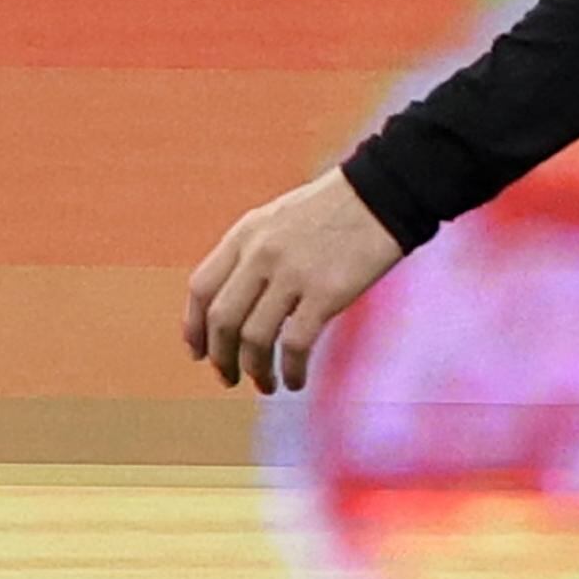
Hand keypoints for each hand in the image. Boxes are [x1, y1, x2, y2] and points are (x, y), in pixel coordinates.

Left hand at [183, 169, 404, 395]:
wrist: (384, 193)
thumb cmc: (335, 208)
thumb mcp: (279, 218)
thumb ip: (252, 254)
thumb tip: (237, 307)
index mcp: (246, 233)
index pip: (201, 288)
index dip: (194, 328)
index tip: (199, 353)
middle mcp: (261, 254)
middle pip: (222, 320)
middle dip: (221, 358)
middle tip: (229, 378)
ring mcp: (292, 274)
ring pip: (254, 339)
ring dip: (256, 371)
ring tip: (266, 385)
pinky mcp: (326, 293)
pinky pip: (295, 346)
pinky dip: (291, 371)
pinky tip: (296, 381)